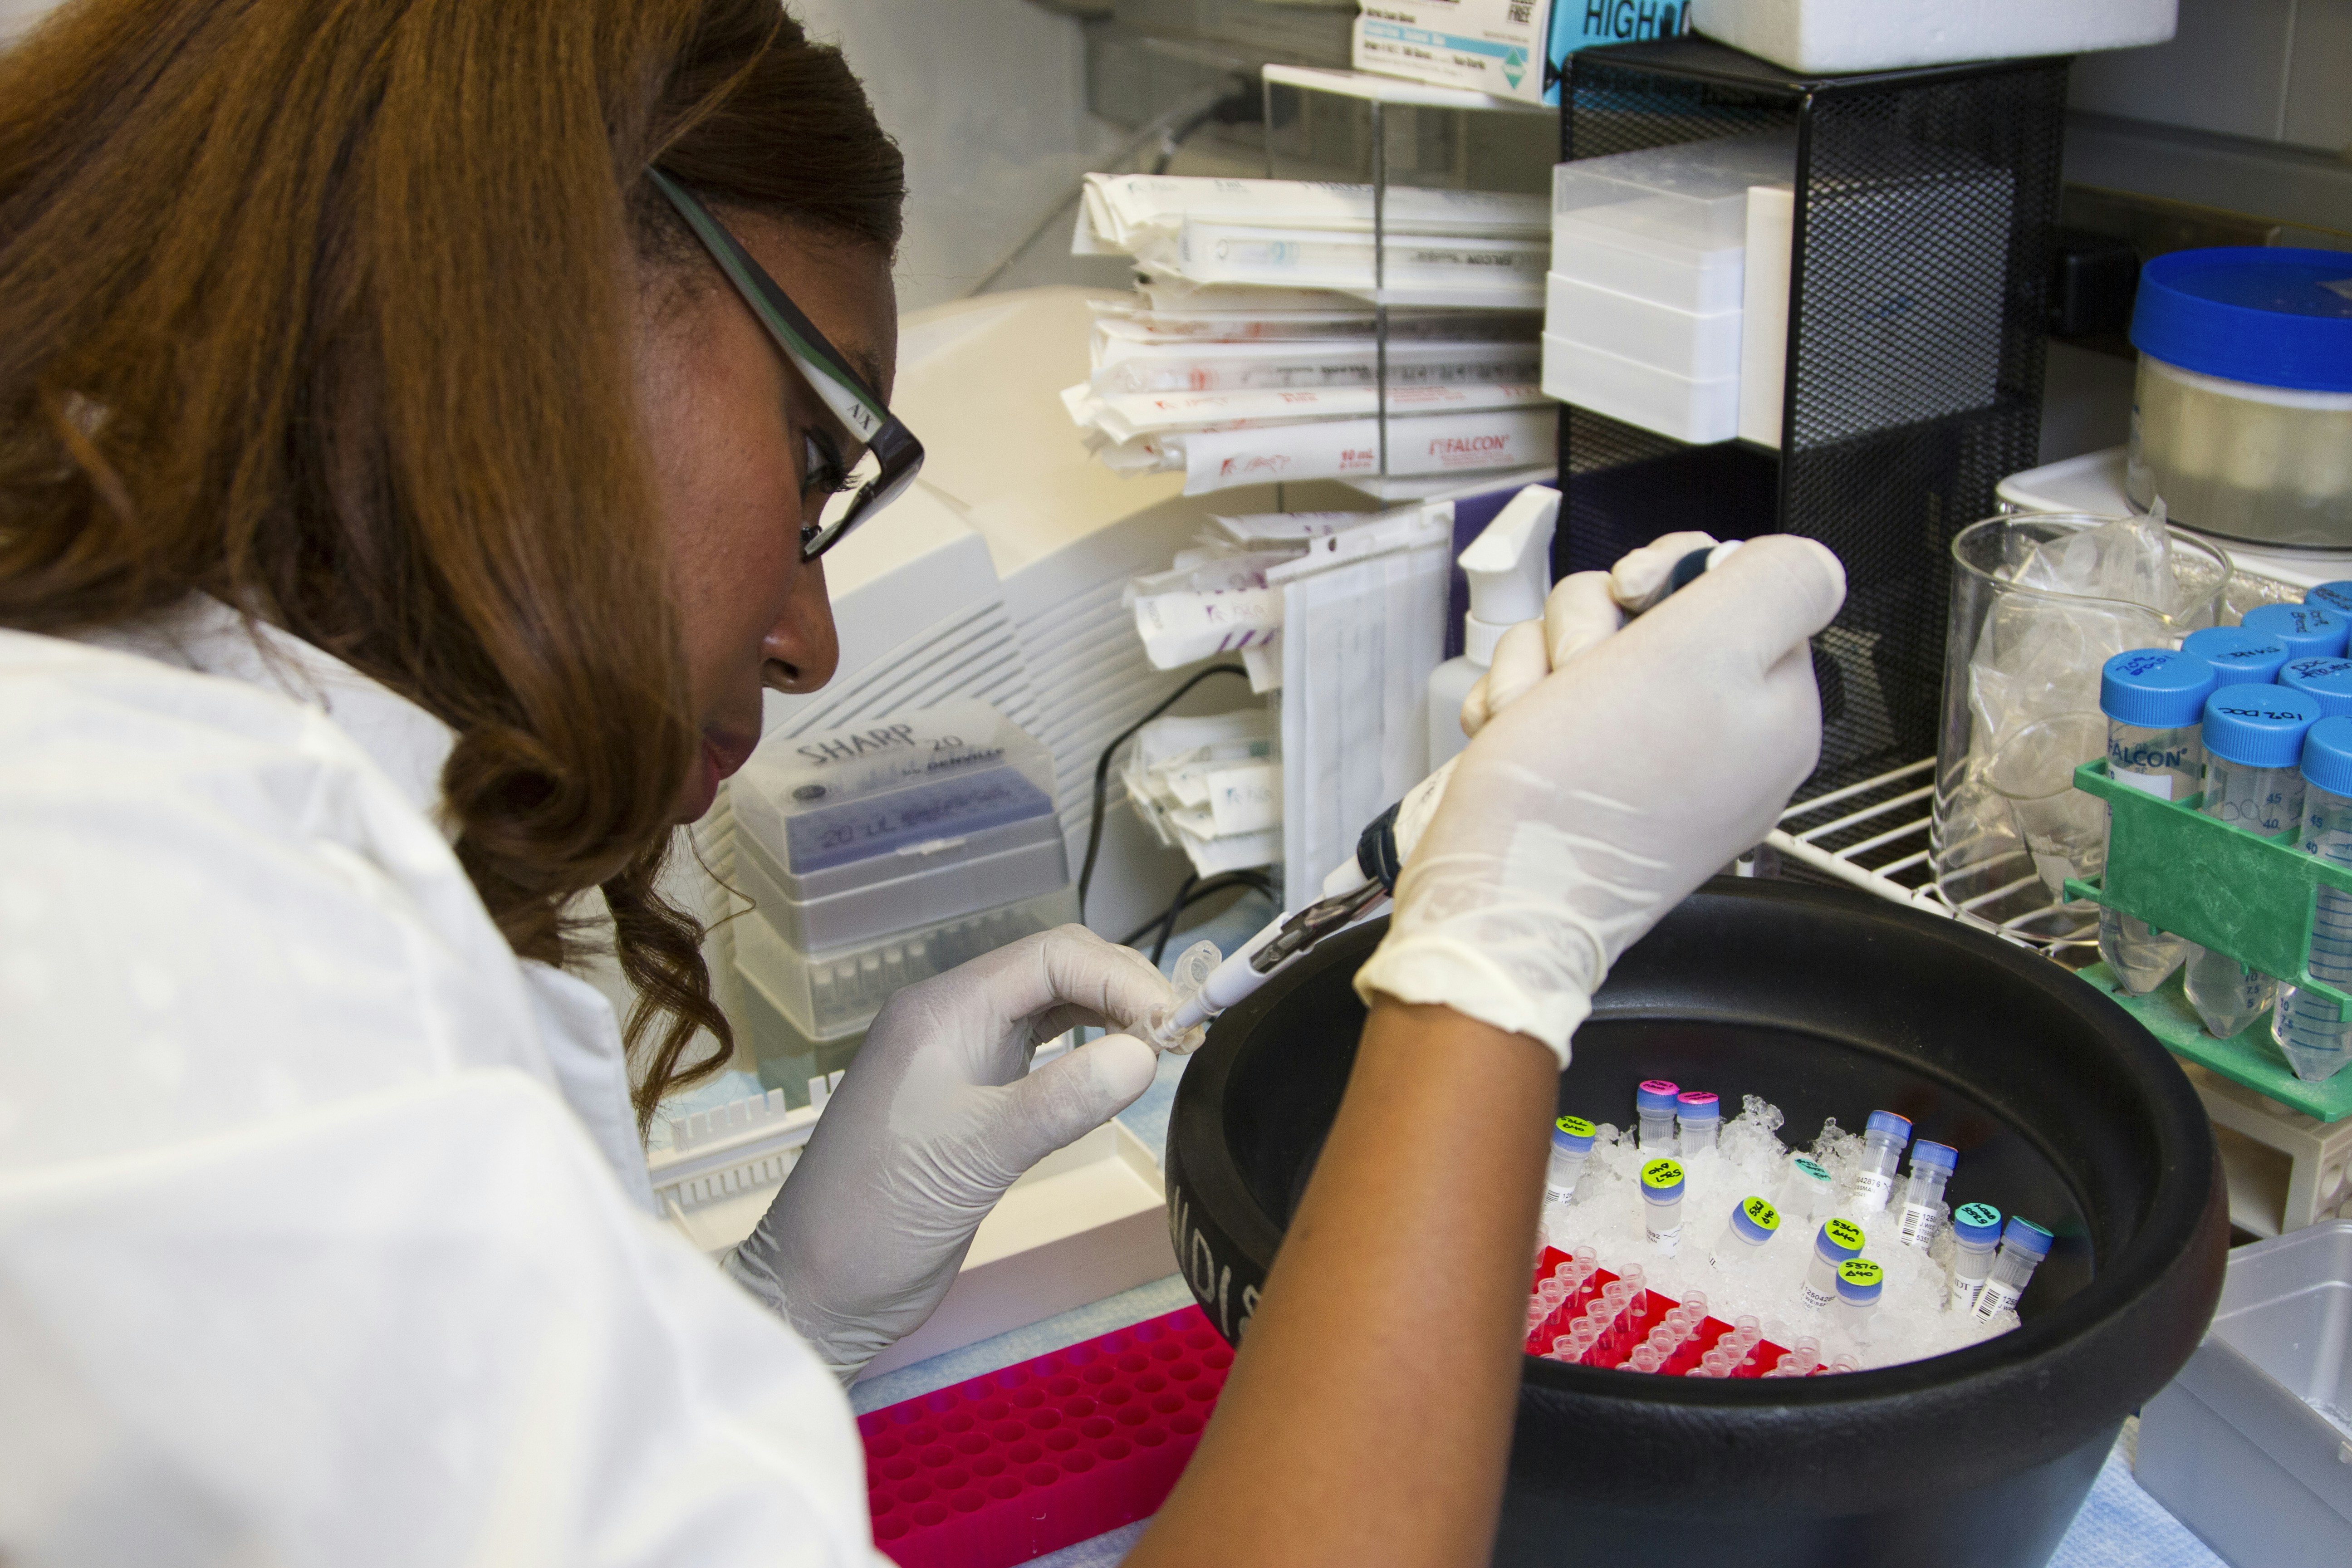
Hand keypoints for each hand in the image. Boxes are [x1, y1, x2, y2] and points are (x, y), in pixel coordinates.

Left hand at [725, 926, 1168, 1382]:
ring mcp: (961, 1057)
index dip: (1123, 977)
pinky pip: (1040, 1049)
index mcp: (943, 1011)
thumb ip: (1060, 1102)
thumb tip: (1145, 1053)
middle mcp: (952, 1019)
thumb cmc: (877, 1219)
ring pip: (1052, 1007)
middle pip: (1055, 970)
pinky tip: (1115, 1071)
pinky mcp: (971, 1096)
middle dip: (1123, 990)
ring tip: (1162, 1049)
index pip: (1051, 957)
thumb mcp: (975, 1158)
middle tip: (1183, 1036)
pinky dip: (1085, 1052)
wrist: (817, 1288)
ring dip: (1109, 1016)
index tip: (1177, 1020)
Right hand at [1356, 536, 1844, 1064]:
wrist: (1496, 898)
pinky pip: (1550, 697)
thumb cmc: (1587, 794)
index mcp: (1773, 711)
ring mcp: (1646, 761)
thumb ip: (1779, 584)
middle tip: (1582, 667)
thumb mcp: (1706, 650)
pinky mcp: (1583, 777)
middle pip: (1653, 609)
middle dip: (1592, 621)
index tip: (1637, 596)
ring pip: (1589, 645)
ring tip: (1534, 713)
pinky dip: (1519, 702)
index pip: (1739, 585)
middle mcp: (1718, 738)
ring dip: (1542, 662)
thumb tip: (1807, 567)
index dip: (1675, 573)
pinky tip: (1513, 735)